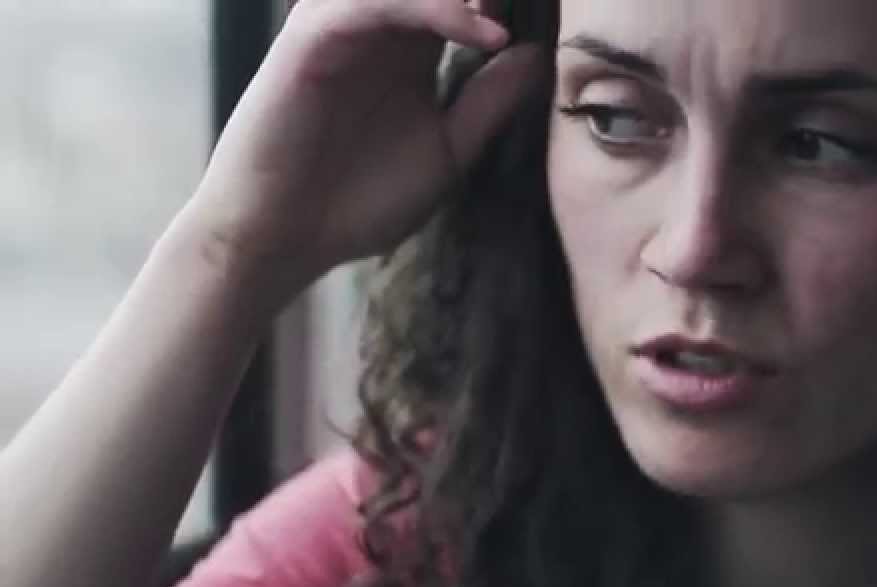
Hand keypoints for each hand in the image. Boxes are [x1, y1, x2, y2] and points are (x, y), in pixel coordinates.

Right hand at [183, 0, 543, 299]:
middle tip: (539, 0)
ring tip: (509, 7)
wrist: (284, 237)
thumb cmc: (359, 202)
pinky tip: (481, 32)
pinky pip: (372, 1)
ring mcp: (343, 28)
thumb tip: (538, 55)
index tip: (557, 12)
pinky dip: (433, 7)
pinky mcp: (313, 39)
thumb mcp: (448, 152)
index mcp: (411, 49)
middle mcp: (379, 28)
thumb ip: (490, 102)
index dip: (503, 1)